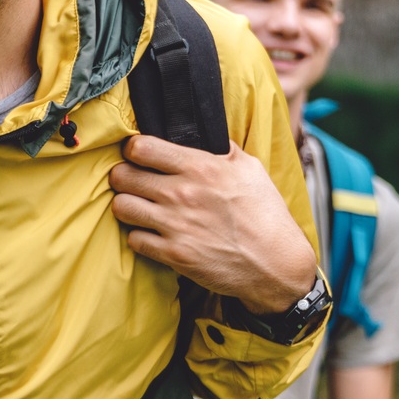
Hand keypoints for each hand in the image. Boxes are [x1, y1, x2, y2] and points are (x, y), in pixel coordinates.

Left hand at [109, 135, 316, 314]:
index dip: (133, 150)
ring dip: (127, 206)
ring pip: (121, 207)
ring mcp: (175, 225)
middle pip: (122, 176)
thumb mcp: (251, 169)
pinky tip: (152, 234)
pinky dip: (139, 237)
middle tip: (133, 182)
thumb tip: (207, 134)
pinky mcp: (173, 254)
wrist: (276, 263)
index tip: (138, 155)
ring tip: (139, 207)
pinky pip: (134, 240)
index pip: (141, 147)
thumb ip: (223, 150)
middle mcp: (182, 194)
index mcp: (200, 168)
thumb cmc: (266, 215)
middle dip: (123, 177)